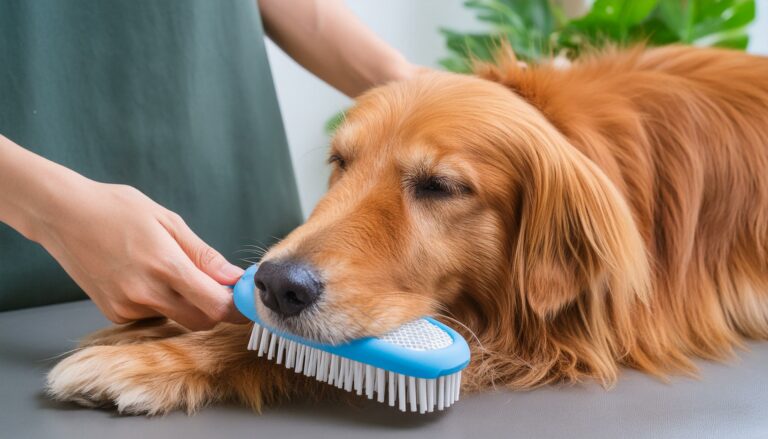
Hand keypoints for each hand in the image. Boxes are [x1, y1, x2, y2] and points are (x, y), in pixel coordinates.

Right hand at [33, 180, 245, 329]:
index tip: (247, 300)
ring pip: (177, 319)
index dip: (238, 307)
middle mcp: (146, 293)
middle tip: (219, 286)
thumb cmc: (116, 209)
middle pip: (201, 321)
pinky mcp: (114, 313)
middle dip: (217, 308)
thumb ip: (204, 255)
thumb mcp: (168, 221)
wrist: (61, 215)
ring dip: (188, 305)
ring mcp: (127, 307)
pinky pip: (153, 316)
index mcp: (165, 266)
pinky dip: (162, 304)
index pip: (215, 305)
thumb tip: (235, 277)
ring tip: (173, 271)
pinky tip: (147, 278)